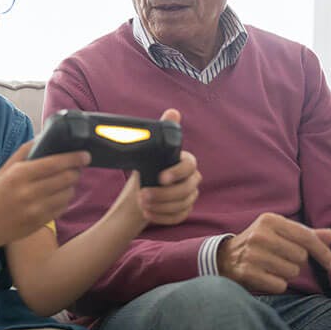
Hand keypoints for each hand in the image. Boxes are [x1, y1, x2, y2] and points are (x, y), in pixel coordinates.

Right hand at [0, 141, 89, 247]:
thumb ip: (24, 152)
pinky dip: (65, 199)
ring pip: (68, 193)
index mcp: (19, 175)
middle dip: (76, 170)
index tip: (85, 155)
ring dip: (72, 185)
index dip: (74, 158)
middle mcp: (29, 192)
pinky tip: (59, 195)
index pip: (55, 163)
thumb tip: (43, 137)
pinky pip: (62, 207)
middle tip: (77, 167)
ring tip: (67, 181)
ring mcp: (36, 209)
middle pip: (66, 178)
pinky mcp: (40, 222)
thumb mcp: (4, 170)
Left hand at [139, 109, 200, 224]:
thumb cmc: (146, 168)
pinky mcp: (184, 211)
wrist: (138, 192)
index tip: (160, 178)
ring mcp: (190, 196)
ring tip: (142, 204)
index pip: (190, 166)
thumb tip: (173, 112)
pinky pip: (179, 217)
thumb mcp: (150, 150)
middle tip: (143, 195)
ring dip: (161, 206)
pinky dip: (163, 217)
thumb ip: (162, 130)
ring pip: (183, 204)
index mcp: (186, 162)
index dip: (177, 172)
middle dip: (164, 194)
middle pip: (187, 189)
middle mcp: (192, 180)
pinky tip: (148, 214)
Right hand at [217, 212, 330, 293]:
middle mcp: (261, 235)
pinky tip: (265, 276)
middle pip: (301, 257)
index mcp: (270, 220)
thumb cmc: (260, 244)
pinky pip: (280, 285)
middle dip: (296, 262)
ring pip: (292, 272)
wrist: (225, 257)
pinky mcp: (247, 273)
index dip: (324, 253)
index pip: (307, 237)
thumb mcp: (280, 233)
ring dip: (286, 274)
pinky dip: (276, 284)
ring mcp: (253, 254)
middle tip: (280, 258)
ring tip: (271, 266)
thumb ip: (306, 234)